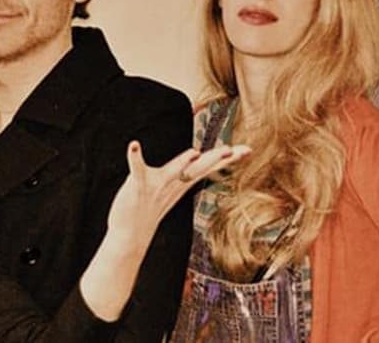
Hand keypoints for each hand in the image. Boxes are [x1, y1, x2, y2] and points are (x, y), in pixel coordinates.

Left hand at [105, 141, 249, 250]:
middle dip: (214, 159)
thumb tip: (197, 157)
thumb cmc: (150, 205)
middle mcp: (173, 183)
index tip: (247, 150)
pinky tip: (133, 146)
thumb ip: (185, 172)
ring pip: (174, 171)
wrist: (132, 233)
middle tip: (232, 150)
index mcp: (182, 181)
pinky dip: (135, 157)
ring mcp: (156, 185)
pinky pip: (137, 170)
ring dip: (183, 162)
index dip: (227, 158)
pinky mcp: (138, 186)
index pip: (208, 167)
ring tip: (194, 153)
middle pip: (197, 168)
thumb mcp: (173, 187)